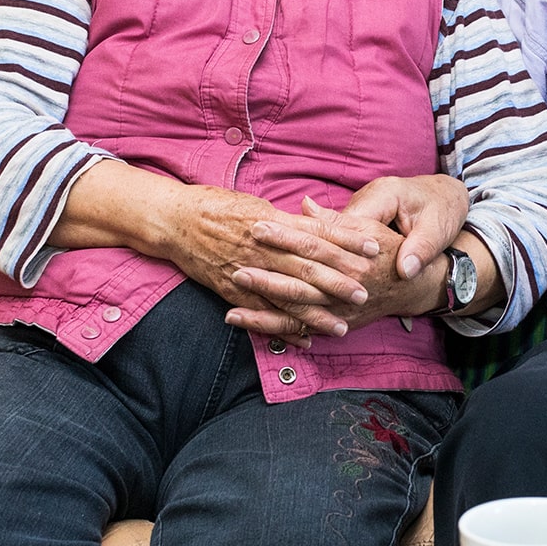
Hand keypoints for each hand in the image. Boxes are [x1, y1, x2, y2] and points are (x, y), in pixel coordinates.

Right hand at [49, 162, 382, 342]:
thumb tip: (318, 221)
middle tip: (366, 291)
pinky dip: (283, 328)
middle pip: (307, 268)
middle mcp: (261, 250)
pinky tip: (304, 341)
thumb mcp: (256, 204)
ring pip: (286, 297)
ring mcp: (246, 273)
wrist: (173, 221)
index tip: (373, 246)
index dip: (346, 241)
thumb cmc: (217, 206)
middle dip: (338, 282)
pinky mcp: (231, 291)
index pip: (316, 233)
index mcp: (270, 223)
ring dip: (316, 314)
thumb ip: (288, 219)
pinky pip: (261, 314)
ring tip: (342, 327)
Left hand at [227, 198, 445, 338]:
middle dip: (266, 275)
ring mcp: (339, 310)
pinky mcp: (335, 324)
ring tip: (231, 304)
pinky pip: (299, 329)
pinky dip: (271, 327)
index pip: (312, 243)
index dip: (284, 235)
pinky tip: (244, 321)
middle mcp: (345, 287)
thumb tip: (305, 205)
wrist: (416, 284)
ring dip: (263, 309)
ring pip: (297, 312)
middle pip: (301, 281)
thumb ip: (334, 220)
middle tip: (235, 265)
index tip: (257, 225)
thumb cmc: (388, 250)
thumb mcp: (368, 227)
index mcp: (351, 257)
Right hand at [341, 175, 469, 279]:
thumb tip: (404, 273)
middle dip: (343, 257)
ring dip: (344, 258)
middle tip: (352, 287)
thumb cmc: (444, 209)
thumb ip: (421, 249)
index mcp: (383, 194)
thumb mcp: (438, 230)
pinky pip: (349, 237)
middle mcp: (365, 197)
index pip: (352, 223)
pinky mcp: (362, 217)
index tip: (356, 279)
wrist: (446, 195)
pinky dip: (352, 255)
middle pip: (340, 229)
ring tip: (349, 286)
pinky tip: (356, 277)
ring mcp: (361, 206)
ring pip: (341, 235)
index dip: (350, 251)